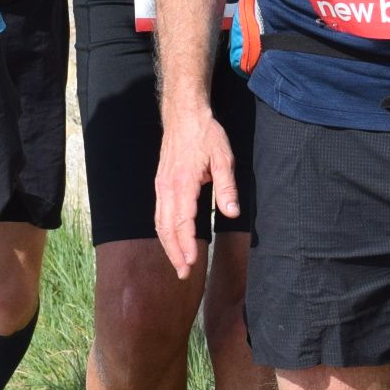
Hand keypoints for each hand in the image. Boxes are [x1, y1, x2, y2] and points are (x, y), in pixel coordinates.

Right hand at [152, 99, 237, 279]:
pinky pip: (159, 213)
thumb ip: (227, 188)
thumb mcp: (224, 158)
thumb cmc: (206, 135)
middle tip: (184, 273)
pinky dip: (164, 232)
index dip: (187, 244)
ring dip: (168, 245)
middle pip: (166, 228)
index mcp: (183, 183)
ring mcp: (161, 186)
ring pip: (159, 223)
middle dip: (174, 252)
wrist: (184, 115)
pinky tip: (171, 241)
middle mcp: (167, 187)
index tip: (192, 262)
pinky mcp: (160, 184)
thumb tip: (231, 213)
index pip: (183, 222)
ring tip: (178, 263)